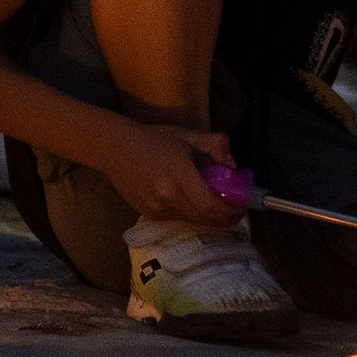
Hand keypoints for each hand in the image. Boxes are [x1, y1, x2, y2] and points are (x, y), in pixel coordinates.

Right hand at [92, 119, 237, 225]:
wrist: (115, 149)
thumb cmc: (154, 139)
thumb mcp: (188, 135)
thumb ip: (216, 146)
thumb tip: (233, 168)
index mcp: (178, 175)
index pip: (210, 206)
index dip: (230, 211)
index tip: (242, 206)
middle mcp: (166, 197)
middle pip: (204, 219)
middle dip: (224, 217)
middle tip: (234, 208)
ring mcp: (156, 209)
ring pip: (192, 220)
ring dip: (207, 215)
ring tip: (212, 199)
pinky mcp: (149, 215)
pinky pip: (178, 218)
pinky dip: (190, 212)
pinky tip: (188, 197)